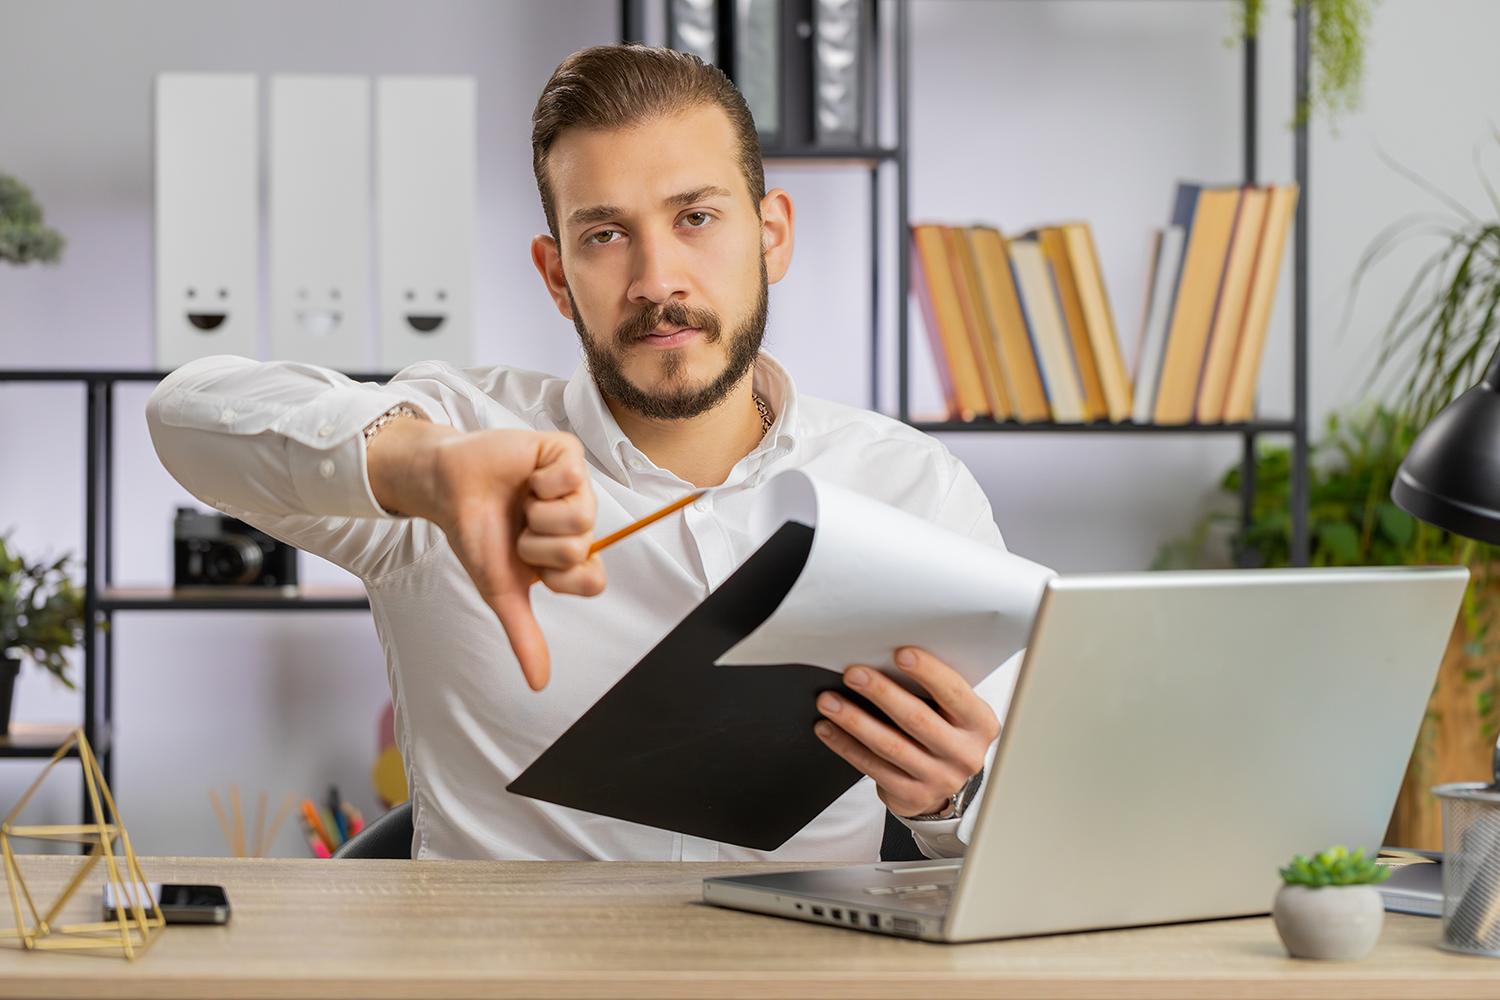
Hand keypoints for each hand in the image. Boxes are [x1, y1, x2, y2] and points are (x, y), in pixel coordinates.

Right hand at [367, 417, 604, 690]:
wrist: (446, 488)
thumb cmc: (477, 534)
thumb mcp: (501, 590)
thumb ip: (524, 635)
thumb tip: (538, 684)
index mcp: (569, 553)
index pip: (593, 579)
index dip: (558, 576)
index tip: (529, 564)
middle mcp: (579, 521)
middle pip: (583, 548)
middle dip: (538, 543)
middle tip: (519, 527)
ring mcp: (577, 487)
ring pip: (582, 515)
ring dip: (539, 513)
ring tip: (523, 502)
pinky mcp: (567, 454)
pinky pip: (573, 475)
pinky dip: (541, 479)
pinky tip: (527, 476)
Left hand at [813, 647, 998, 817]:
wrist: (943, 781)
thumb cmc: (944, 731)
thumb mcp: (953, 711)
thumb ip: (935, 689)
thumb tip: (887, 656)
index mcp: (980, 724)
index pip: (954, 693)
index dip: (928, 672)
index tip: (900, 654)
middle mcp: (964, 754)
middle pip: (917, 719)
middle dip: (882, 693)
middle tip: (854, 674)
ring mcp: (939, 779)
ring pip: (890, 746)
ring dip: (855, 720)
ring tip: (829, 701)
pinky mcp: (912, 795)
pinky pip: (873, 768)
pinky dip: (846, 746)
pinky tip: (828, 729)